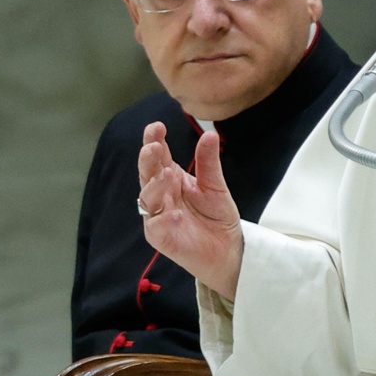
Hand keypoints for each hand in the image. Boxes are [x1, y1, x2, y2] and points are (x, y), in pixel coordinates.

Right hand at [137, 122, 243, 299]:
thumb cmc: (217, 216)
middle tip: (153, 145)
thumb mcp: (215, 185)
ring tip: (167, 174)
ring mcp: (158, 216)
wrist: (228, 248)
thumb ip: (209, 162)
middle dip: (147, 159)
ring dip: (154, 186)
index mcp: (171, 178)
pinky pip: (156, 227)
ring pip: (147, 199)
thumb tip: (209, 134)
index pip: (158, 157)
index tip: (157, 126)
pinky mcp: (161, 238)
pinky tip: (174, 213)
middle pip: (147, 174)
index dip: (154, 140)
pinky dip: (163, 219)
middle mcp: (160, 195)